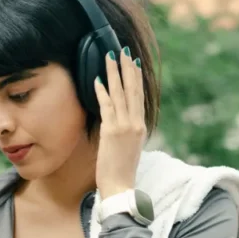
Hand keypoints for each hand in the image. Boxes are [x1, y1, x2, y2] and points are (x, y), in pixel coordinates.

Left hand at [94, 46, 145, 199]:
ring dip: (114, 73)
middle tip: (122, 51)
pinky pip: (106, 106)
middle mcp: (135, 123)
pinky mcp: (111, 132)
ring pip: (120, 93)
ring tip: (109, 57)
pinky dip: (102, 91)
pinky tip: (97, 79)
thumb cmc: (122, 171)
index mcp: (141, 126)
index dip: (136, 77)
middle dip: (127, 68)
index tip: (133, 62)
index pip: (139, 96)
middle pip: (132, 90)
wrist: (120, 187)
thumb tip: (121, 120)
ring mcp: (124, 126)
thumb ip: (128, 131)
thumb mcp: (130, 147)